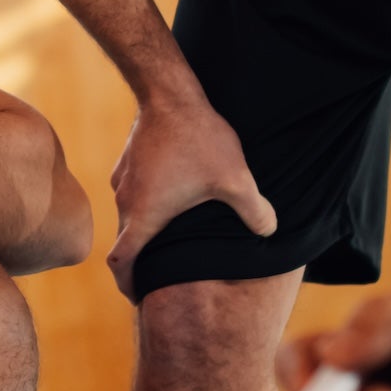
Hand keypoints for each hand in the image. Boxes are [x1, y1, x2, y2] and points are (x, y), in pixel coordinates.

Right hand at [106, 96, 274, 296]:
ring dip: (145, 229)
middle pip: (126, 243)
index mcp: (145, 216)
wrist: (169, 93)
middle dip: (142, 262)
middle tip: (166, 272)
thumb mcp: (234, 179)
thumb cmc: (199, 139)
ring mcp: (123, 181)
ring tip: (174, 233)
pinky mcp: (127, 163)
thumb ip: (254, 212)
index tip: (140, 296)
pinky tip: (172, 194)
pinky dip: (146, 203)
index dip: (128, 286)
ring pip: (129, 216)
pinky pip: (132, 193)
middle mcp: (126, 202)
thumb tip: (270, 232)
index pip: (121, 264)